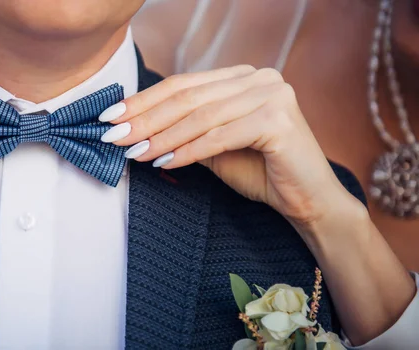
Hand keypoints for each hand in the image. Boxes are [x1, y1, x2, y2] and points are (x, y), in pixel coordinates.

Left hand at [100, 65, 357, 229]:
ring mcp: (272, 94)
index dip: (144, 100)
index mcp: (243, 77)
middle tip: (113, 135)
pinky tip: (163, 161)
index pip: (183, 85)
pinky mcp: (278, 119)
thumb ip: (185, 132)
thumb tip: (136, 129)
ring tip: (133, 152)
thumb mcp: (214, 147)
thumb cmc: (261, 172)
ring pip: (201, 115)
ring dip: (161, 136)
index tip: (111, 117)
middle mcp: (259, 78)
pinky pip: (220, 136)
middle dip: (145, 118)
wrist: (308, 201)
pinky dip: (188, 150)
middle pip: (188, 97)